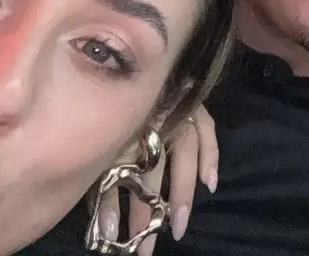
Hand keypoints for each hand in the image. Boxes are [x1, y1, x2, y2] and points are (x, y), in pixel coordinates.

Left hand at [95, 108, 218, 250]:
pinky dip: (210, 155)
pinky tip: (210, 182)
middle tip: (147, 249)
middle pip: (153, 174)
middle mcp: (150, 124)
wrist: (120, 70)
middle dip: (149, 213)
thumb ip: (102, 188)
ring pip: (184, 155)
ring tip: (179, 224)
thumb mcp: (98, 148)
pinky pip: (206, 128)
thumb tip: (106, 233)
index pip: (124, 177)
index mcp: (121, 131)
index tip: (116, 240)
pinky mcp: (191, 105)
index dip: (119, 210)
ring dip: (182, 193)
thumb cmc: (102, 109)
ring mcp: (174, 113)